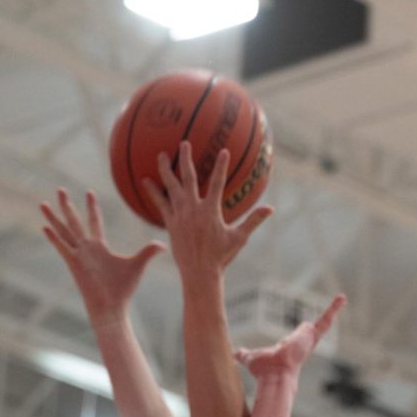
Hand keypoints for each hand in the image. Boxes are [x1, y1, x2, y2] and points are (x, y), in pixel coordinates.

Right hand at [41, 189, 164, 321]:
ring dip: (54, 217)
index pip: (94, 222)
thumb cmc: (123, 290)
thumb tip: (164, 244)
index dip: (92, 208)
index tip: (89, 192)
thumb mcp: (138, 265)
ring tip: (42, 203)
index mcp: (99, 247)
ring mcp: (79, 255)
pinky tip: (44, 227)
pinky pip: (63, 247)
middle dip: (68, 206)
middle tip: (61, 189)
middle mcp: (86, 249)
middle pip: (74, 222)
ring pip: (64, 231)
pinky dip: (54, 238)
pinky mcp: (75, 264)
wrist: (112, 307)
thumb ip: (148, 252)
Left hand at [142, 141, 272, 277]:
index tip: (223, 150)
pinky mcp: (170, 223)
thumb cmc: (221, 257)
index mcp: (211, 211)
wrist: (199, 273)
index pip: (217, 183)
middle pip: (188, 178)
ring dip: (165, 170)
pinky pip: (160, 203)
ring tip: (160, 155)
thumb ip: (253, 220)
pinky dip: (153, 191)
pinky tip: (145, 181)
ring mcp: (179, 215)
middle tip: (183, 142)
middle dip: (186, 159)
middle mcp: (193, 210)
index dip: (220, 166)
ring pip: (171, 187)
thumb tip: (270, 208)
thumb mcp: (239, 238)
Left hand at [235, 295, 345, 378]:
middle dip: (315, 326)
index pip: (293, 342)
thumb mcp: (251, 358)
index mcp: (289, 351)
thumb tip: (235, 354)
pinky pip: (325, 321)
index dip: (294, 339)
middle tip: (328, 312)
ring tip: (340, 300)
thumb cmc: (264, 371)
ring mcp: (308, 341)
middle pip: (309, 333)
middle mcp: (301, 346)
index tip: (299, 332)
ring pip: (322, 325)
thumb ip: (244, 355)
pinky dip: (333, 309)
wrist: (274, 376)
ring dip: (330, 313)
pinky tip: (342, 298)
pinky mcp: (312, 335)